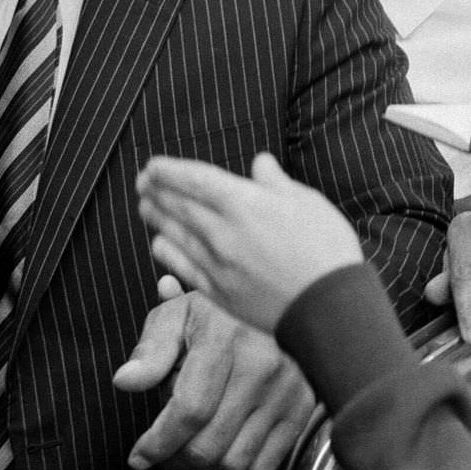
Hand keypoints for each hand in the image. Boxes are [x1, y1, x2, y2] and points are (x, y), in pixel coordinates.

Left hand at [113, 287, 316, 469]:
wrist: (279, 303)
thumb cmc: (218, 315)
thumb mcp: (178, 317)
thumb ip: (151, 350)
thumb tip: (125, 381)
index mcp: (225, 337)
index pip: (189, 410)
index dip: (157, 443)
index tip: (139, 456)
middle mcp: (261, 364)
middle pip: (208, 445)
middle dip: (177, 458)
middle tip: (167, 451)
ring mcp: (286, 389)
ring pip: (234, 464)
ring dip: (205, 469)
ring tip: (193, 449)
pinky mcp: (302, 408)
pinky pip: (263, 466)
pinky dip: (236, 469)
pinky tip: (222, 450)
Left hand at [137, 152, 363, 333]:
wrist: (328, 307)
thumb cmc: (326, 248)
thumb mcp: (307, 202)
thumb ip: (275, 182)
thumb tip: (259, 163)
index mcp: (244, 203)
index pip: (195, 180)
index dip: (170, 171)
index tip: (152, 165)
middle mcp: (223, 232)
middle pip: (180, 206)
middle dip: (157, 191)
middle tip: (141, 182)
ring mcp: (218, 264)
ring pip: (177, 236)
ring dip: (158, 218)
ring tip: (145, 207)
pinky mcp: (220, 293)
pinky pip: (184, 268)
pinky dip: (168, 253)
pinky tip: (160, 244)